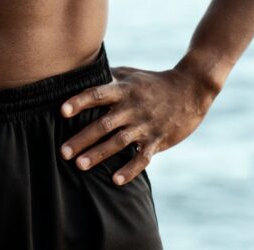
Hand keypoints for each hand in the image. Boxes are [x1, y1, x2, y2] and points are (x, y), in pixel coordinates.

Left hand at [59, 65, 217, 184]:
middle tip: (63, 152)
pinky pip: (142, 157)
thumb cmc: (154, 81)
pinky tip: (115, 180)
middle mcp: (133, 107)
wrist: (191, 89)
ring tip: (80, 165)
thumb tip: (80, 76)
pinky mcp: (158, 140)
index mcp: (124, 89)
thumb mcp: (131, 74)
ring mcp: (146, 124)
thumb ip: (108, 77)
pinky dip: (129, 169)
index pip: (98, 94)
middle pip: (104, 123)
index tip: (62, 111)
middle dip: (83, 138)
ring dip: (99, 154)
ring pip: (120, 142)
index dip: (80, 102)